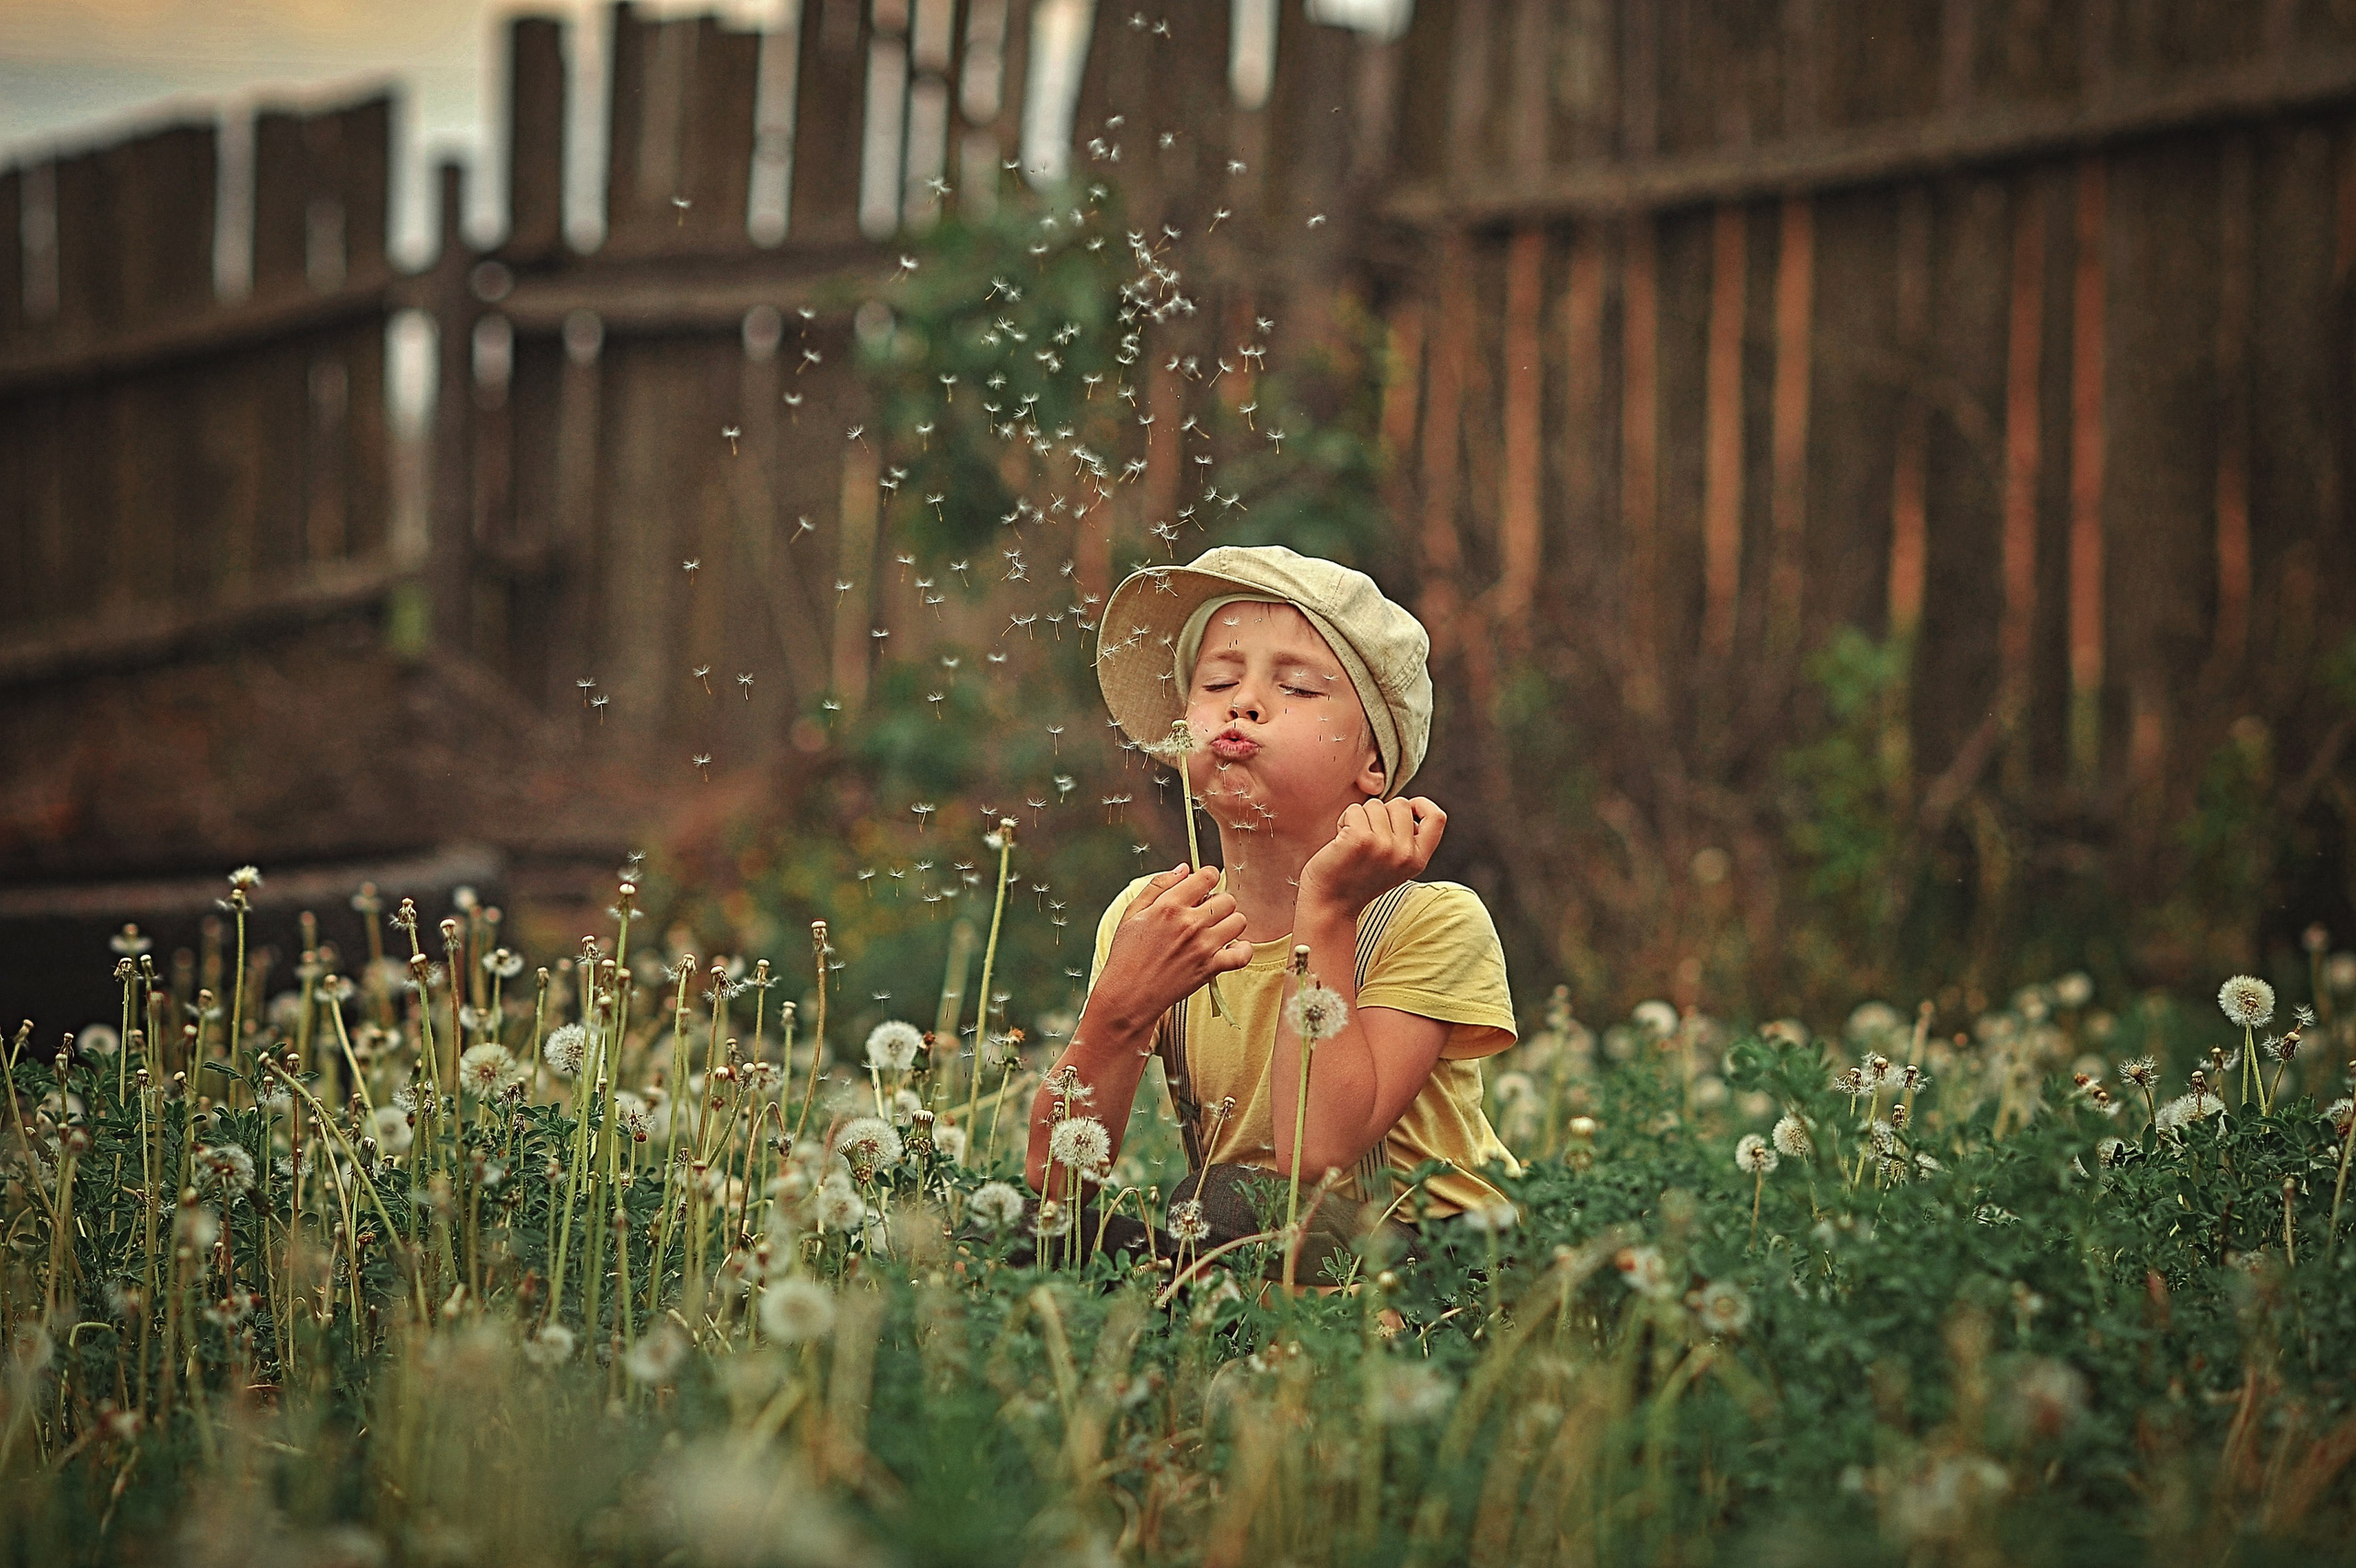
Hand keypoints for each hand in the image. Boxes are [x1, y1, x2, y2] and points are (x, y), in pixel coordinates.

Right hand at [1090, 864, 1252, 1029]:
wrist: (1127, 995)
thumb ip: (1158, 886)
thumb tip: (1185, 868)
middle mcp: (1189, 923)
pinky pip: (1243, 954)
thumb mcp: (1132, 913)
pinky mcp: (1211, 968)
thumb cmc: (1126, 955)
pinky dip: (1242, 951)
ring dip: (1230, 924)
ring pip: (1239, 921)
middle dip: (1218, 903)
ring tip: (1215, 932)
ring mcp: (1203, 946)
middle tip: (1206, 915)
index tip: (1203, 887)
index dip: (1208, 878)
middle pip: (1227, 899)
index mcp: (1169, 905)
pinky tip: (1229, 949)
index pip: (1208, 876)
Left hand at [1297, 796, 1445, 919]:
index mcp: (1418, 860)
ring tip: (1353, 841)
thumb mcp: (1394, 864)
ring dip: (1360, 817)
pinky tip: (1341, 840)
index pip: (1437, 818)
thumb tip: (1407, 807)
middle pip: (1401, 804)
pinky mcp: (1361, 839)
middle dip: (1382, 812)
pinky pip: (1355, 810)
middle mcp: (1405, 854)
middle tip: (1368, 835)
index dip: (1422, 805)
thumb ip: (1407, 840)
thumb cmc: (1356, 879)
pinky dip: (1344, 820)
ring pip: (1376, 805)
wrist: (1330, 905)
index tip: (1407, 808)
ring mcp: (1384, 846)